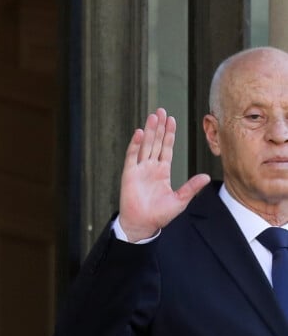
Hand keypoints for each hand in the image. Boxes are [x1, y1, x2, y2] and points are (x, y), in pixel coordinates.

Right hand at [118, 108, 210, 241]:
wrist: (143, 224)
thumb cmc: (160, 215)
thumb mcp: (180, 200)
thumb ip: (191, 187)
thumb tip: (207, 176)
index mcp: (162, 172)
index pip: (167, 148)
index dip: (169, 134)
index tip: (172, 120)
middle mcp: (150, 167)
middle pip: (156, 142)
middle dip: (159, 127)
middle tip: (161, 111)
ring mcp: (139, 169)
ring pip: (145, 145)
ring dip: (149, 131)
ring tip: (153, 116)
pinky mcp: (129, 174)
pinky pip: (132, 156)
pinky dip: (135, 144)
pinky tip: (140, 133)